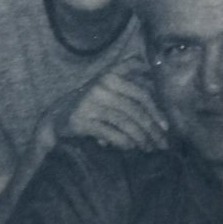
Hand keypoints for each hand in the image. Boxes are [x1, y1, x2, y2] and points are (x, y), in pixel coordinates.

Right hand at [37, 55, 168, 151]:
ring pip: (124, 122)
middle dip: (151, 129)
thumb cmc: (90, 102)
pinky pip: (109, 133)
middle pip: (135, 110)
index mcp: (110, 75)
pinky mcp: (80, 120)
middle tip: (161, 143)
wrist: (56, 117)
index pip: (141, 94)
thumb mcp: (107, 84)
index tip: (166, 127)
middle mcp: (100, 86)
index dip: (156, 111)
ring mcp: (89, 103)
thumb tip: (154, 87)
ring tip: (148, 148)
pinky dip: (123, 142)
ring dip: (140, 138)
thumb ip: (129, 75)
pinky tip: (131, 148)